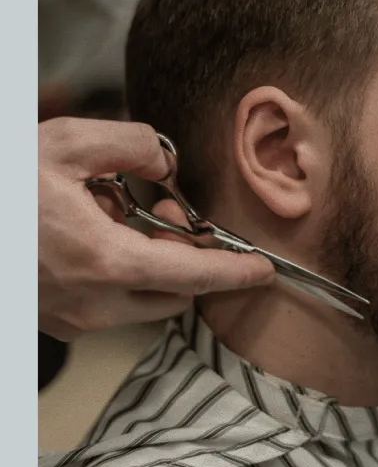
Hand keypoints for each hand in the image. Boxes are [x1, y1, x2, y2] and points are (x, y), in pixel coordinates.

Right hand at [38, 118, 274, 340]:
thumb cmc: (5, 185)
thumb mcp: (66, 143)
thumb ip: (133, 145)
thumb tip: (166, 164)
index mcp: (105, 262)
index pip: (192, 277)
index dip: (234, 273)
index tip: (262, 270)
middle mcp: (93, 304)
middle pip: (173, 295)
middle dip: (186, 258)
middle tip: (168, 211)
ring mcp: (73, 320)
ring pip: (142, 303)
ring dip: (151, 266)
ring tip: (115, 215)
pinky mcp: (57, 323)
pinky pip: (110, 306)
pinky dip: (120, 275)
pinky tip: (90, 233)